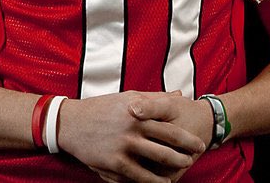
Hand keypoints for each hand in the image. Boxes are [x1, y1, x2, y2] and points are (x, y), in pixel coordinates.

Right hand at [57, 91, 205, 182]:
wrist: (71, 123)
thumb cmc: (101, 108)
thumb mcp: (127, 97)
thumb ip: (154, 98)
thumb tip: (179, 95)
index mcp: (138, 111)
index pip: (170, 126)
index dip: (187, 137)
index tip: (199, 143)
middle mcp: (134, 127)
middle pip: (169, 144)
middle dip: (185, 153)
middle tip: (195, 158)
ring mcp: (125, 145)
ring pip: (158, 160)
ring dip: (174, 167)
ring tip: (182, 169)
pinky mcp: (115, 162)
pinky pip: (140, 176)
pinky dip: (154, 181)